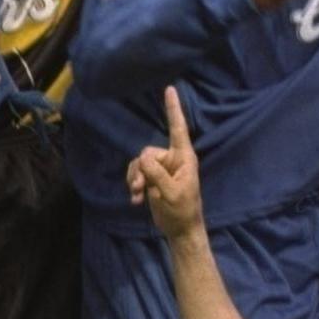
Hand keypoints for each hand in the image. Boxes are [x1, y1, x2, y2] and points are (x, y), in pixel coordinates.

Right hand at [128, 86, 202, 236]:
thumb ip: (157, 173)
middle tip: (142, 188)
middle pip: (147, 153)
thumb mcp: (171, 192)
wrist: (179, 229)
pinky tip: (137, 200)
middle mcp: (173, 159)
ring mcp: (162, 169)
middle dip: (140, 170)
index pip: (178, 128)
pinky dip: (134, 184)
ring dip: (135, 179)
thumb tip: (143, 159)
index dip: (173, 109)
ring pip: (139, 163)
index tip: (170, 89)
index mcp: (184, 158)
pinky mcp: (153, 178)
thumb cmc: (183, 210)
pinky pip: (136, 173)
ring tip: (139, 195)